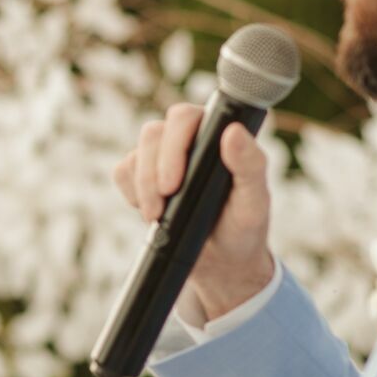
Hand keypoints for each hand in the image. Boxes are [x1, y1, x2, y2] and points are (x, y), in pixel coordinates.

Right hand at [113, 104, 275, 321]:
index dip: (173, 145)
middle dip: (152, 174)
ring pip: (136, 154)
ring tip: (157, 217)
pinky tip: (151, 213)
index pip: (185, 117)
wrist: (220, 259)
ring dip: (142, 188)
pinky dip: (132, 194)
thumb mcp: (254, 201)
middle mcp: (187, 138)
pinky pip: (123, 172)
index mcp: (215, 135)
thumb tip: (233, 131)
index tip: (173, 184)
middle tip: (160, 209)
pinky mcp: (142, 175)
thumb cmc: (243, 226)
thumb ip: (251, 165)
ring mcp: (162, 156)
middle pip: (153, 133)